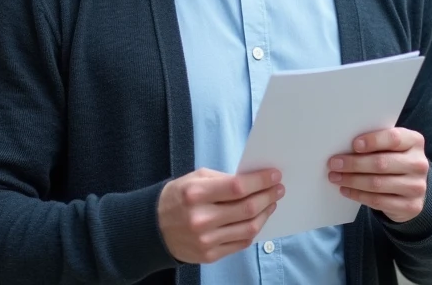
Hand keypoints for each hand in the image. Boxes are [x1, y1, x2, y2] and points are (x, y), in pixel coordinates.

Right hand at [158, 167, 284, 263]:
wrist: (153, 228)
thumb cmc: (177, 198)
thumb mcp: (194, 179)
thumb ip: (223, 180)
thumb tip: (253, 181)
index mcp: (196, 194)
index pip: (238, 187)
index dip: (260, 181)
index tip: (274, 175)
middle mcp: (201, 219)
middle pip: (246, 208)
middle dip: (267, 196)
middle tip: (278, 189)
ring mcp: (206, 240)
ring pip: (248, 228)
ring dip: (265, 214)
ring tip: (271, 203)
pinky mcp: (209, 255)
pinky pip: (241, 243)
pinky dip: (253, 230)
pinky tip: (258, 219)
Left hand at [327, 128, 428, 223]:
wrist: (413, 189)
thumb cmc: (395, 161)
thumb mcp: (392, 148)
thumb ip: (376, 144)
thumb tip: (344, 145)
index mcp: (414, 141)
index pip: (393, 138)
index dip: (373, 141)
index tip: (353, 145)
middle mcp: (419, 164)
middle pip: (381, 163)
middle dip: (353, 164)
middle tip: (333, 163)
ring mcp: (417, 187)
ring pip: (377, 183)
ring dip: (352, 180)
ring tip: (335, 177)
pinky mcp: (410, 206)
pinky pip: (378, 201)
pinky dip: (358, 195)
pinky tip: (345, 190)